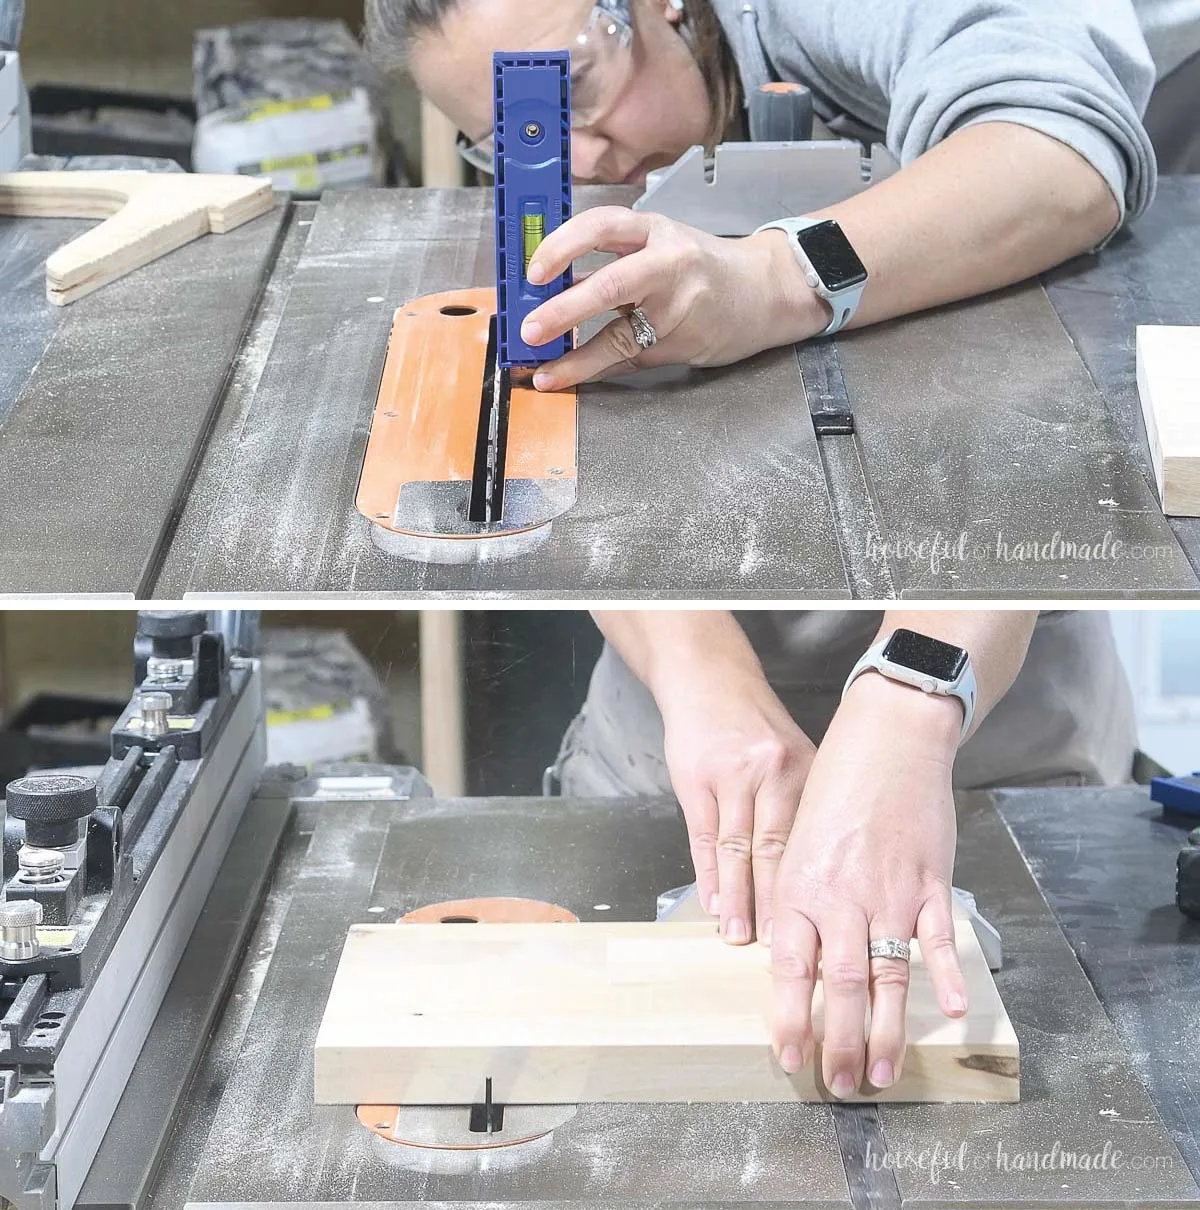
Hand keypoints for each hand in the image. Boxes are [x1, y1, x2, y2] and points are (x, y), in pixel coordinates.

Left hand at [520, 208, 829, 390]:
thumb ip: (610, 260)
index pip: (603, 226)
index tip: (532, 270)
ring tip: (542, 367)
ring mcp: (679, 307)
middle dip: (563, 309)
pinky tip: (566, 375)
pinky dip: (593, 369)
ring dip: (575, 355)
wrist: (767, 291)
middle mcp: (669, 264)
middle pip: (611, 285)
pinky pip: (630, 358)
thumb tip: (547, 285)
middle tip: (529, 328)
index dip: (563, 245)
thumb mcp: (660, 245)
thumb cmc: (704, 267)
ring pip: (620, 335)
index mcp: (655, 231)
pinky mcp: (683, 342)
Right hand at [656, 658, 815, 945]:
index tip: (823, 931)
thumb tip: (814, 871)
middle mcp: (772, 775)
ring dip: (737, 898)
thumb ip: (802, 805)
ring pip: (737, 849)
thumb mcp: (792, 754)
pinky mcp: (696, 779)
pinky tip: (712, 901)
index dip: (815, 890)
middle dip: (779, 905)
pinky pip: (702, 835)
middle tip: (783, 951)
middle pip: (776, 852)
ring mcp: (731, 777)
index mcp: (805, 773)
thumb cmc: (753, 722)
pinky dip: (707, 873)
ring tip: (738, 937)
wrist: (709, 679)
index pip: (812, 843)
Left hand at [769, 674, 967, 1097]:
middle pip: (841, 987)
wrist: (886, 741)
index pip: (789, 969)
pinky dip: (945, 976)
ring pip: (887, 977)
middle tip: (840, 1085)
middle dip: (838, 1043)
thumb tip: (791, 960)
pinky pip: (937, 939)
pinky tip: (951, 1011)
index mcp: (800, 887)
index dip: (789, 1020)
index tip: (789, 1059)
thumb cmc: (834, 790)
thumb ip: (797, 902)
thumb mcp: (797, 843)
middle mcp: (842, 898)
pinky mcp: (929, 883)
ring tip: (880, 1073)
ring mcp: (889, 893)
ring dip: (885, 1031)